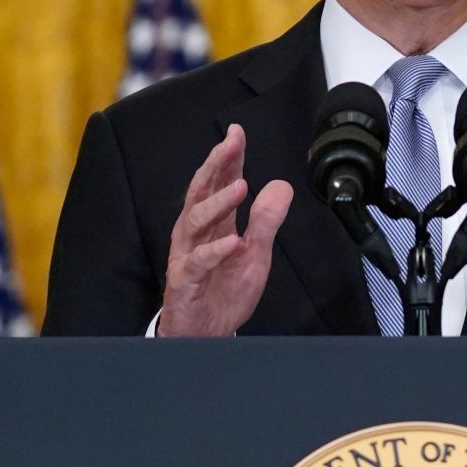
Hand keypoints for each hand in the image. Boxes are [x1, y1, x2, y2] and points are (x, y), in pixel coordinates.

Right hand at [158, 124, 291, 336]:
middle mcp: (195, 234)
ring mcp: (187, 256)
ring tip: (241, 186)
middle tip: (231, 143)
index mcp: (213, 224)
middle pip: (200, 191)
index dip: (228, 157)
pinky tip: (232, 241)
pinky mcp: (184, 281)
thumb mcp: (255, 254)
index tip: (237, 132)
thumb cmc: (224, 291)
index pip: (219, 183)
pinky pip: (197, 263)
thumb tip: (281, 185)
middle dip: (216, 165)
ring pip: (195, 221)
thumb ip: (266, 221)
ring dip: (219, 201)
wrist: (207, 334)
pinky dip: (215, 251)